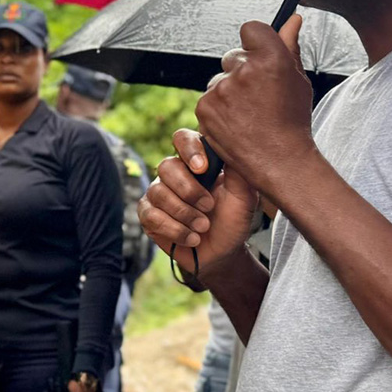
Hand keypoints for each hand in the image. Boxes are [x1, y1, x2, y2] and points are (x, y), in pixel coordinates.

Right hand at [140, 132, 258, 279]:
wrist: (222, 252)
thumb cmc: (232, 220)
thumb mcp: (243, 196)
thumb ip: (238, 172)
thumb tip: (232, 145)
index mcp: (196, 161)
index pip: (182, 139)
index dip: (189, 150)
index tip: (203, 169)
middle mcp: (174, 173)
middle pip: (166, 166)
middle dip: (189, 190)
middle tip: (209, 207)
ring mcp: (158, 193)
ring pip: (158, 193)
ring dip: (184, 214)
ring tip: (203, 227)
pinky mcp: (148, 215)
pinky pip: (151, 215)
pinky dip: (174, 229)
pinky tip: (192, 238)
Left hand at [194, 15, 315, 196]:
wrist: (279, 160)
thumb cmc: (293, 120)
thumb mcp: (298, 81)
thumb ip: (289, 46)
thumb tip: (293, 19)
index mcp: (270, 58)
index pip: (251, 28)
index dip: (256, 41)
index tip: (260, 54)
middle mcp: (243, 70)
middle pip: (233, 55)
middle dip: (243, 69)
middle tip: (259, 95)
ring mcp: (221, 89)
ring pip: (220, 78)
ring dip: (229, 90)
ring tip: (249, 113)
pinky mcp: (205, 107)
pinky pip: (209, 98)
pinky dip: (219, 108)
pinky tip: (236, 122)